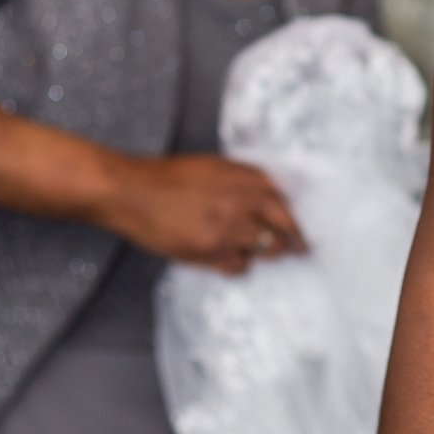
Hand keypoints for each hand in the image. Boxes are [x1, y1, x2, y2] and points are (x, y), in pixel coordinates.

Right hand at [100, 153, 305, 273]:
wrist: (131, 192)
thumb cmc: (168, 178)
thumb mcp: (213, 167)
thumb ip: (244, 181)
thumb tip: (271, 198)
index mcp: (245, 176)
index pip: (288, 199)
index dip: (298, 216)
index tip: (302, 226)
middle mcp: (243, 200)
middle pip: (287, 226)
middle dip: (296, 239)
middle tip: (300, 249)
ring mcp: (229, 227)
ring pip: (268, 249)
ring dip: (265, 252)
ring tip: (256, 251)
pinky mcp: (211, 250)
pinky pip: (240, 266)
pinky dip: (237, 264)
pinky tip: (226, 257)